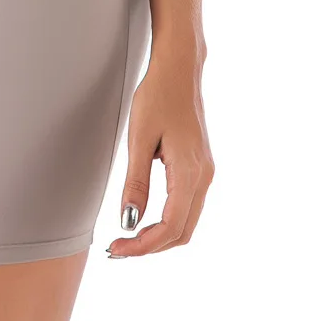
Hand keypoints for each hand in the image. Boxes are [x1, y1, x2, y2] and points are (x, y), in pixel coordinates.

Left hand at [107, 50, 214, 256]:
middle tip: (117, 250)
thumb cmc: (157, 97)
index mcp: (190, 172)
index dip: (143, 244)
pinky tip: (143, 220)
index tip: (116, 248)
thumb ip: (136, 182)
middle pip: (182, 231)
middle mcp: (203, 176)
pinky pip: (186, 206)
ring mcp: (204, 172)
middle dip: (150, 246)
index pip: (170, 226)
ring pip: (186, 221)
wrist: (178, 71)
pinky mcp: (198, 167)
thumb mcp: (139, 139)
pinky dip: (166, 221)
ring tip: (126, 239)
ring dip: (158, 236)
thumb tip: (129, 221)